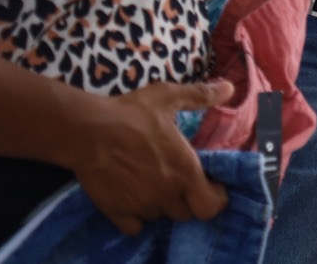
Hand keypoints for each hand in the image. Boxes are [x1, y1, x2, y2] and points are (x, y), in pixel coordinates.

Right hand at [69, 79, 234, 235]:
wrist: (87, 130)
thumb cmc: (131, 113)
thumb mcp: (169, 97)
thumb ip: (201, 95)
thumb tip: (229, 88)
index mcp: (184, 170)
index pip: (210, 206)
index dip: (215, 199)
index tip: (211, 186)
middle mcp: (166, 193)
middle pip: (185, 213)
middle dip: (187, 199)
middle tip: (181, 182)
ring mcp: (141, 205)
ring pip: (160, 217)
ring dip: (162, 206)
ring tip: (156, 185)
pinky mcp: (116, 211)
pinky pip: (134, 227)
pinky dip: (137, 217)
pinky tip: (135, 199)